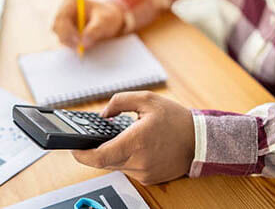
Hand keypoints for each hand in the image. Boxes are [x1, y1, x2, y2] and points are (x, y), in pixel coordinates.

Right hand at [53, 0, 123, 49]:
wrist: (112, 19)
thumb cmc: (108, 16)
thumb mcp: (105, 21)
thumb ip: (94, 31)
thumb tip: (83, 45)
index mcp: (70, 3)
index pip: (61, 18)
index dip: (67, 31)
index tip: (78, 42)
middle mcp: (64, 12)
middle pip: (58, 29)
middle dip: (69, 40)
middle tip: (81, 50)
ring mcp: (64, 23)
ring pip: (61, 37)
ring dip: (72, 44)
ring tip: (89, 45)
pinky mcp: (68, 33)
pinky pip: (67, 43)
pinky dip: (75, 46)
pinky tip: (87, 45)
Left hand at [72, 91, 194, 185]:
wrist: (197, 139)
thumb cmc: (175, 119)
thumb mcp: (147, 99)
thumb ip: (120, 101)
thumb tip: (104, 114)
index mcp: (137, 141)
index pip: (100, 156)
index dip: (82, 154)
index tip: (73, 149)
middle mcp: (139, 161)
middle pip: (104, 161)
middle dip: (97, 149)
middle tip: (98, 136)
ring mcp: (144, 173)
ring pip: (116, 165)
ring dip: (112, 153)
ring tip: (121, 137)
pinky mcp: (149, 178)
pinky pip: (128, 169)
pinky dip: (124, 158)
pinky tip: (133, 146)